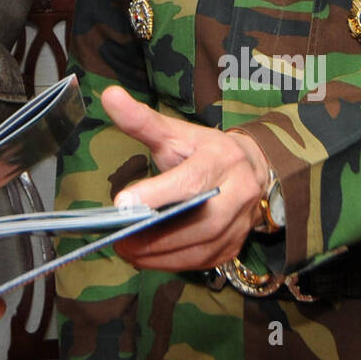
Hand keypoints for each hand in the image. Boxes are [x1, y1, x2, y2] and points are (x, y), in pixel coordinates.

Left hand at [100, 85, 268, 272]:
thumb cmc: (204, 150)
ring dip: (160, 255)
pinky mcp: (234, 246)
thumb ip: (141, 120)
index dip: (157, 193)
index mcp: (221, 159)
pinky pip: (202, 261)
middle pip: (199, 222)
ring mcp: (239, 223)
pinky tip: (147, 258)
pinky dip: (172, 263)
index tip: (122, 202)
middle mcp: (238, 193)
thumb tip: (109, 96)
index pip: (190, 180)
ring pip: (201, 247)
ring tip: (127, 251)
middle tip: (119, 238)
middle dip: (156, 236)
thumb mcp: (175, 132)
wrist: (251, 171)